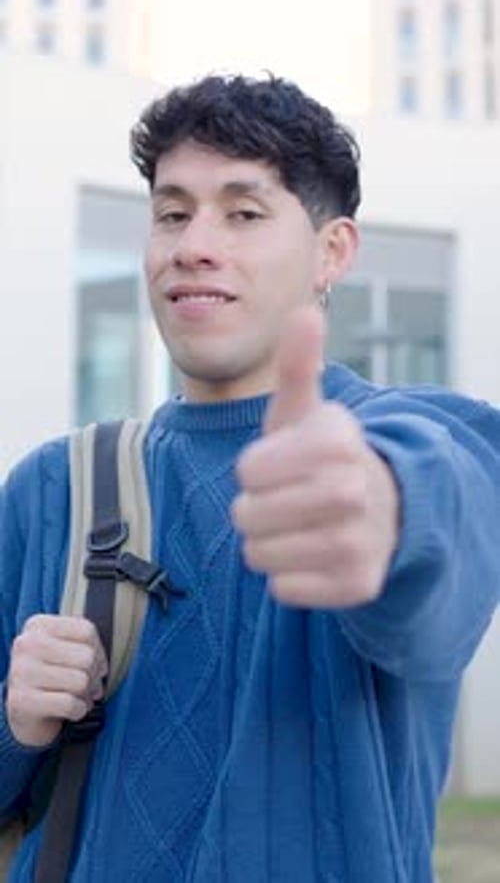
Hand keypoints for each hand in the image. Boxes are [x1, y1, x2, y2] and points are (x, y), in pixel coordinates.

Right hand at [6, 615, 107, 747]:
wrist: (24, 711)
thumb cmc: (51, 675)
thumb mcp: (64, 649)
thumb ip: (85, 644)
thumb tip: (102, 667)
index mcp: (38, 625)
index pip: (87, 631)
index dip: (99, 652)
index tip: (93, 665)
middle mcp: (26, 644)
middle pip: (87, 657)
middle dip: (94, 676)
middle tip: (88, 685)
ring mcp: (21, 672)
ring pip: (81, 682)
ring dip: (87, 695)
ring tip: (79, 697)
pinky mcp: (22, 700)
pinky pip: (70, 704)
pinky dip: (78, 710)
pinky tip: (71, 710)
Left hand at [232, 306, 398, 607]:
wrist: (379, 509)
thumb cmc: (322, 458)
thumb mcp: (305, 411)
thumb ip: (298, 364)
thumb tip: (304, 312)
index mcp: (336, 440)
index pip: (247, 470)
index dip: (254, 469)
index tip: (279, 464)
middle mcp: (353, 490)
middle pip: (247, 516)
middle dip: (255, 509)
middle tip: (284, 500)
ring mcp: (359, 542)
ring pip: (259, 555)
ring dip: (267, 543)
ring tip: (296, 527)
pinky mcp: (357, 586)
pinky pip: (282, 589)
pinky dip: (288, 576)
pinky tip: (312, 555)